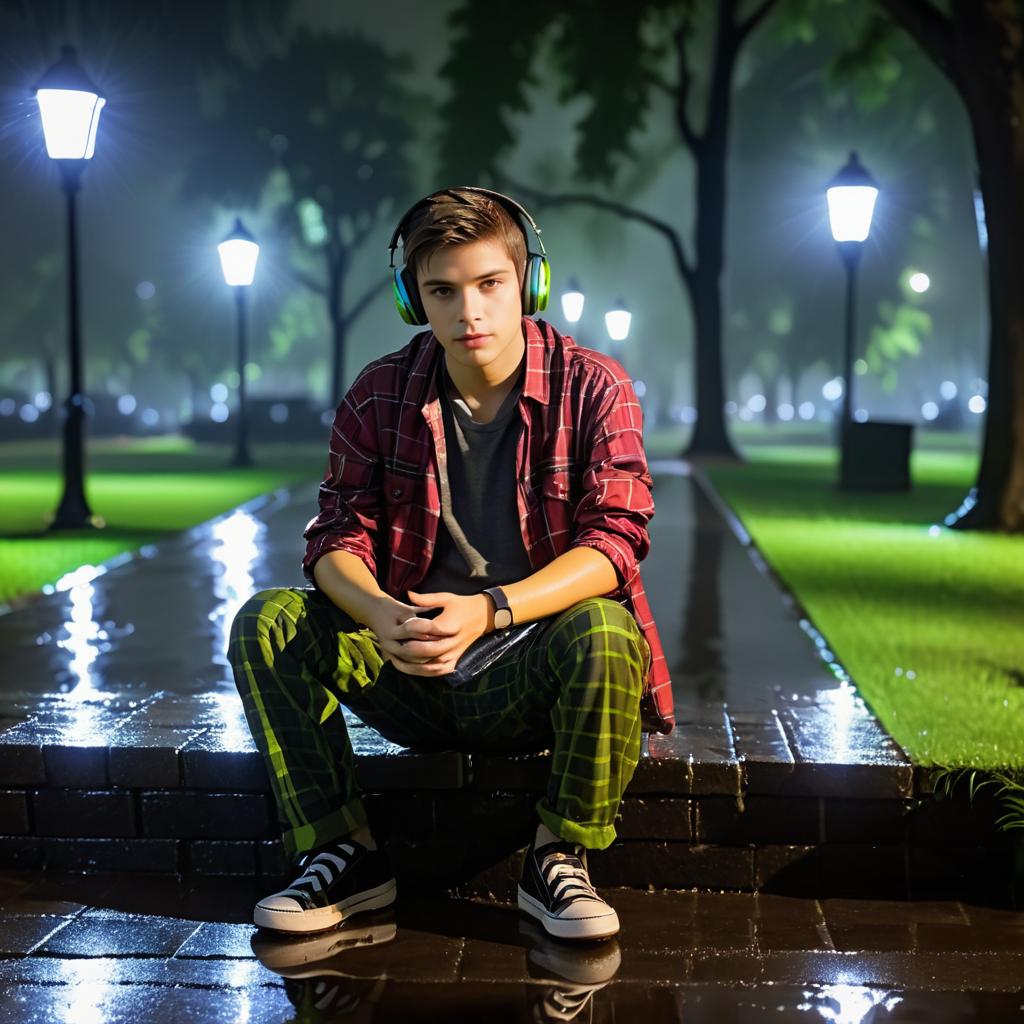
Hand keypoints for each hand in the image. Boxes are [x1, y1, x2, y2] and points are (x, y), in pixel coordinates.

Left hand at [367, 590, 489, 677]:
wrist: (484, 616)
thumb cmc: (462, 605)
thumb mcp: (446, 598)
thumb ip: (426, 599)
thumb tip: (408, 594)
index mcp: (450, 624)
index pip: (429, 629)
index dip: (414, 628)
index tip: (402, 625)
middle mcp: (453, 641)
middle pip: (429, 650)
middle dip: (411, 649)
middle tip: (396, 646)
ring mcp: (455, 653)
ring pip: (432, 664)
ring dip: (415, 664)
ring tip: (398, 659)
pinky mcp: (456, 659)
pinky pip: (440, 671)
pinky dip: (426, 672)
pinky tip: (413, 669)